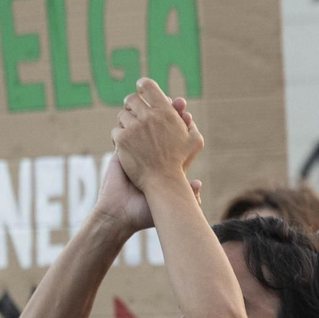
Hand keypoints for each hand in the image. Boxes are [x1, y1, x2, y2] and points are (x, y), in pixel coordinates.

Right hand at [95, 95, 201, 231]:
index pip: (176, 140)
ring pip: (143, 127)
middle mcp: (152, 156)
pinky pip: (123, 132)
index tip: (188, 115)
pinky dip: (130, 122)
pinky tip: (138, 112)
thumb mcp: (168, 202)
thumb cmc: (145, 212)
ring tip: (161, 102)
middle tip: (179, 102)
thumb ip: (185, 194)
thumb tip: (199, 184)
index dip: (182, 126)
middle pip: (161, 128)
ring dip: (150, 113)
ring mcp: (136, 152)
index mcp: (166, 166)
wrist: (121, 215)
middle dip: (169, 113)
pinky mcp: (120, 153)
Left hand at [111, 79, 204, 190]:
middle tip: (133, 111)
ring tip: (130, 131)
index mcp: (166, 113)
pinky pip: (116, 130)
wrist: (164, 183)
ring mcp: (134, 128)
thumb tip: (182, 109)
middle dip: (132, 105)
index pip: (149, 86)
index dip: (143, 85)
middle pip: (131, 99)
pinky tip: (125, 145)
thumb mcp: (194, 141)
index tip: (141, 88)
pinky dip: (119, 136)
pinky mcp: (122, 139)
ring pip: (122, 115)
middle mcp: (149, 117)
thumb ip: (188, 123)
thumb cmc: (180, 163)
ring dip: (125, 122)